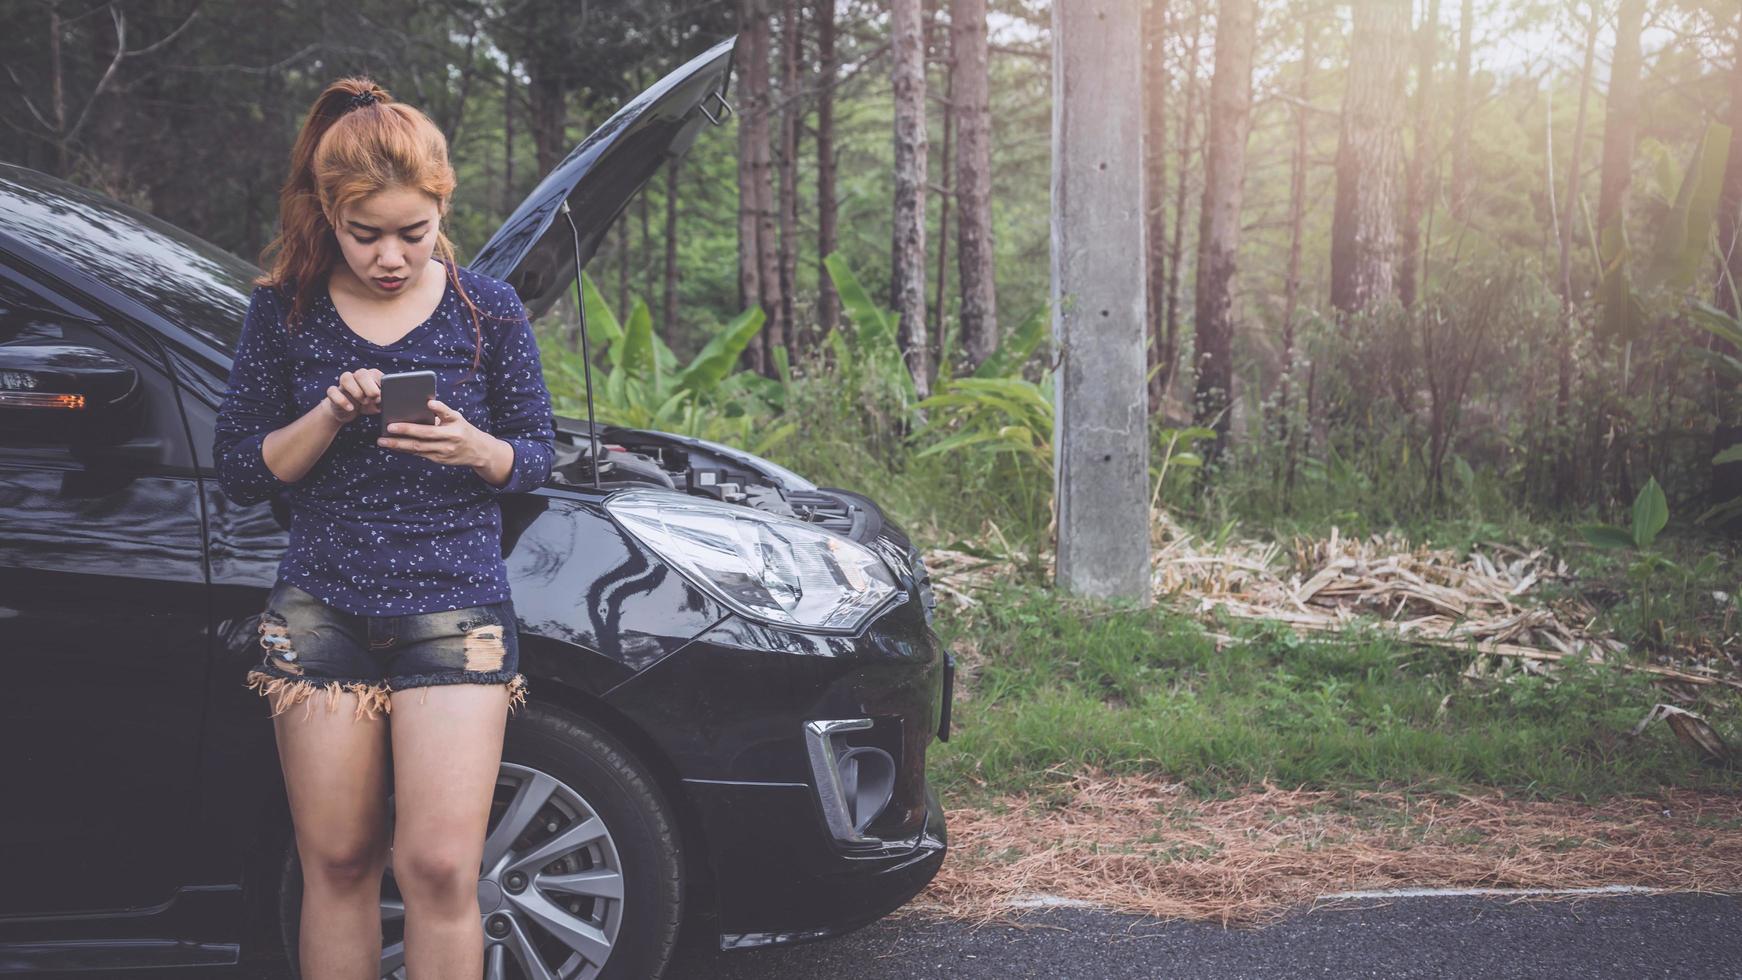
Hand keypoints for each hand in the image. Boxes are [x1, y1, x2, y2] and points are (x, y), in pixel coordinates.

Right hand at [324, 369, 382, 424]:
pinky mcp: (333, 393)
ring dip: (356, 390)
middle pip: (361, 373)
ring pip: (346, 377)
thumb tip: (389, 400)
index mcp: (370, 376)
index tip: (384, 395)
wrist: (347, 411)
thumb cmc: (367, 404)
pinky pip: (333, 391)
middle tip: (374, 398)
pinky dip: (342, 400)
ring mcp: (343, 384)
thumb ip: (384, 400)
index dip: (380, 384)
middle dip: (369, 386)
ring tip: (364, 402)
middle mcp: (356, 377)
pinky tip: (351, 408)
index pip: (375, 373)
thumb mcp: (378, 403)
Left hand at [376, 397, 492, 467]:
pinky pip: (419, 454)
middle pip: (425, 435)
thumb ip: (443, 412)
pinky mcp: (439, 460)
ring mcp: (444, 452)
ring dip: (399, 444)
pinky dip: (405, 450)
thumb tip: (425, 404)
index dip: (439, 409)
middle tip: (389, 427)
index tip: (430, 402)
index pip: (446, 415)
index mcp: (455, 426)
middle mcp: (450, 439)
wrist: (478, 452)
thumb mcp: (458, 418)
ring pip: (418, 448)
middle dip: (406, 430)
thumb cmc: (463, 430)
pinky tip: (393, 446)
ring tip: (383, 441)